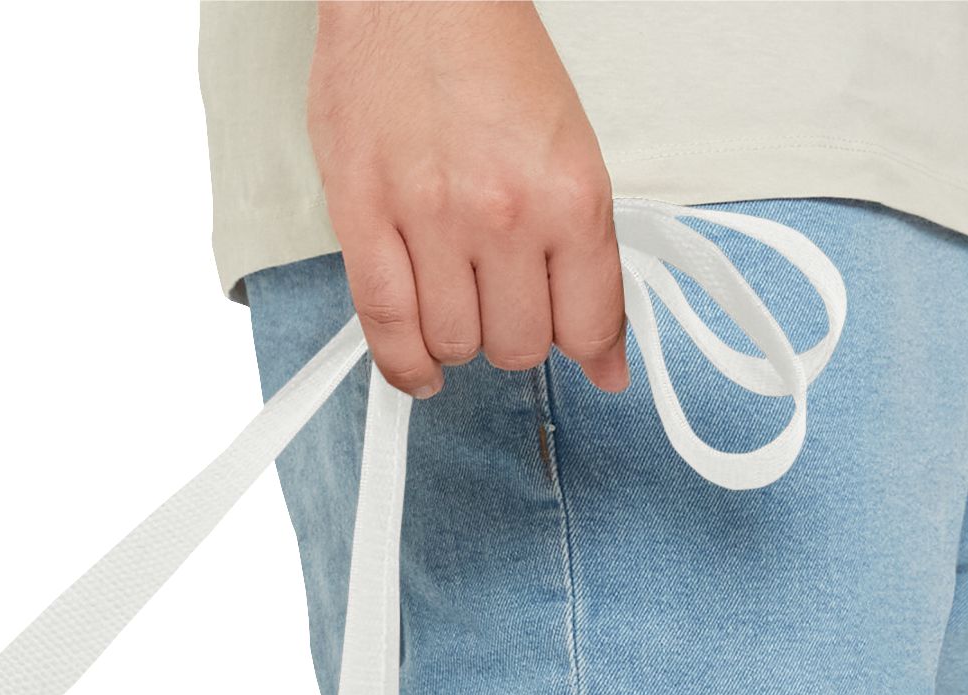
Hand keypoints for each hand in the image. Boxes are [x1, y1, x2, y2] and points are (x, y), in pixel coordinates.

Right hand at [306, 0, 625, 398]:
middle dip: (515, 335)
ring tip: (457, 303)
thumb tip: (603, 355)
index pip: (589, 323)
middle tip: (505, 301)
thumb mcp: (568, 148)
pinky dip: (407, 364)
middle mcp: (504, 215)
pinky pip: (387, 328)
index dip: (588, 350)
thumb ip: (585, 255)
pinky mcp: (364, 221)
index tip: (585, 355)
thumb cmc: (487, 55)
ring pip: (456, 344)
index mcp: (570, 193)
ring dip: (460, 339)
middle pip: (519, 345)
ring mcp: (431, 222)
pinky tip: (421, 366)